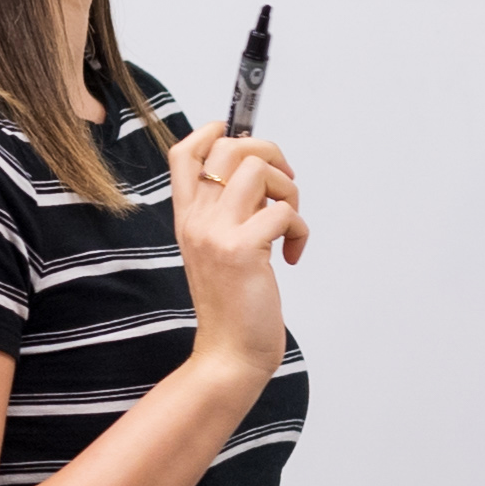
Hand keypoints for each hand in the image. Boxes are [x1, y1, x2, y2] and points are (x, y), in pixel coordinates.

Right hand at [170, 123, 305, 375]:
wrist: (229, 353)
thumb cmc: (231, 303)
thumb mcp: (216, 251)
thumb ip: (226, 214)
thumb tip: (258, 176)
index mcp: (187, 217)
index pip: (184, 153)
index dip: (213, 132)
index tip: (240, 139)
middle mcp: (196, 219)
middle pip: (228, 147)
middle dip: (269, 153)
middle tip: (283, 187)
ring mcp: (217, 233)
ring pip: (258, 169)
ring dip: (287, 189)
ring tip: (288, 222)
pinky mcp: (243, 250)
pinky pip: (284, 212)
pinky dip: (300, 230)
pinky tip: (291, 256)